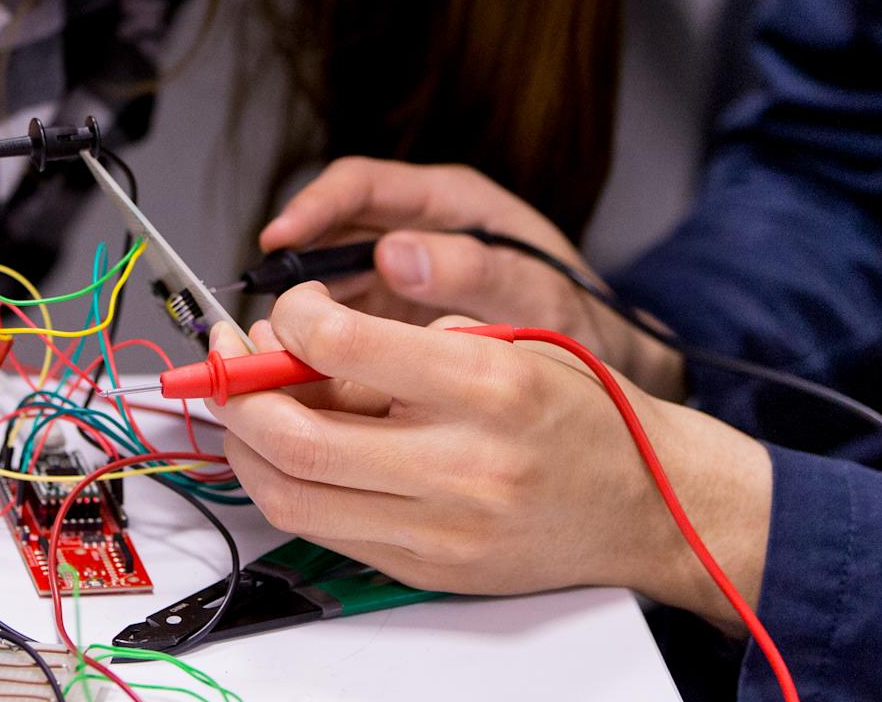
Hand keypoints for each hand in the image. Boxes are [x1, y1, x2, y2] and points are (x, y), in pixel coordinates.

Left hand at [207, 284, 772, 630]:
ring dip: (248, 447)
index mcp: (487, 386)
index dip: (289, 321)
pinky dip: (291, 487)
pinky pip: (327, 530)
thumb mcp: (509, 342)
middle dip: (239, 394)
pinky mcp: (430, 570)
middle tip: (231, 362)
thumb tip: (297, 338)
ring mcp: (443, 529)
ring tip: (249, 407)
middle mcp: (464, 465)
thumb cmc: (584, 415)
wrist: (651, 504)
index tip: (285, 311)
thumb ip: (407, 343)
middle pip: (297, 438)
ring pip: (295, 496)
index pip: (343, 345)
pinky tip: (292, 452)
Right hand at [262, 158, 682, 397]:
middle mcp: (419, 234)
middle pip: (331, 238)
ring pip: (331, 289)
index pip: (361, 185)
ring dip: (302, 321)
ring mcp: (404, 280)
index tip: (279, 239)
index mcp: (452, 205)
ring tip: (278, 358)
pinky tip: (312, 382)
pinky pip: (347, 331)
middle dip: (292, 276)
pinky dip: (325, 353)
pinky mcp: (399, 325)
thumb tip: (395, 255)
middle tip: (263, 318)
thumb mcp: (539, 295)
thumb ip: (474, 272)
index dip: (313, 207)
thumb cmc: (585, 321)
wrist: (612, 367)